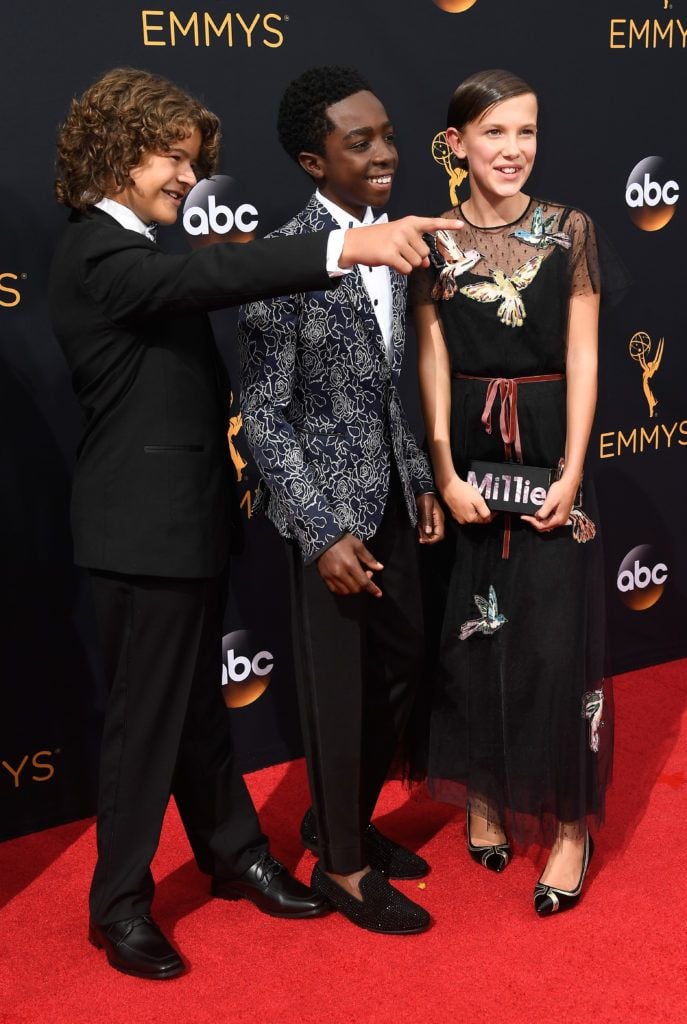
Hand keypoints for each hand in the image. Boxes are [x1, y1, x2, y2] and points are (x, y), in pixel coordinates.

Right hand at [316, 533, 383, 596]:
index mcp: (350, 564)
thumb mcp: (358, 546)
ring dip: (354, 589)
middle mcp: (340, 572)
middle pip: (355, 589)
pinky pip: (335, 590)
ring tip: (356, 579)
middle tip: (366, 575)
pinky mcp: (324, 577)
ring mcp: (331, 576)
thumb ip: (369, 559)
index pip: (364, 582)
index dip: (372, 589)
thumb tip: (380, 568)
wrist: (322, 537)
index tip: (378, 594)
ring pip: (345, 591)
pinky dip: (343, 590)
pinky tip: (346, 583)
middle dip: (363, 586)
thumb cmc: (342, 540)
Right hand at [339, 216, 463, 274]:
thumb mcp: (399, 239)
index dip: (448, 224)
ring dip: (407, 264)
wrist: (356, 242)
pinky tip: (390, 262)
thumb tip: (426, 263)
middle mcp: (406, 229)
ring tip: (393, 255)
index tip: (461, 225)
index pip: (432, 223)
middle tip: (399, 252)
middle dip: (415, 258)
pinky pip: (406, 269)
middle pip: (425, 253)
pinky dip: (400, 270)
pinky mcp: (391, 254)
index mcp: (410, 222)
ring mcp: (398, 241)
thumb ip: (415, 247)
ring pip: (416, 263)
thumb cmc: (379, 240)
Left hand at [416, 492, 444, 543]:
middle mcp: (438, 521)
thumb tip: (428, 532)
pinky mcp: (430, 519)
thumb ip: (427, 520)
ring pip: (432, 533)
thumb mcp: (426, 508)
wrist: (424, 490)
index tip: (424, 540)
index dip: (432, 540)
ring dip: (426, 536)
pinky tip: (419, 530)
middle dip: (429, 539)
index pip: (439, 535)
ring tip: (419, 535)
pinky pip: (429, 529)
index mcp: (439, 519)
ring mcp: (435, 521)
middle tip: (420, 539)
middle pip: (437, 536)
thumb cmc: (425, 498)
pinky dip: (424, 532)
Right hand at [442, 473, 493, 525]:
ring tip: (475, 499)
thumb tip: (490, 518)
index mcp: (470, 519)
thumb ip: (485, 512)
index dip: (492, 514)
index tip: (494, 508)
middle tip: (484, 501)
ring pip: (471, 514)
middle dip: (482, 511)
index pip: (485, 520)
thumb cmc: (462, 491)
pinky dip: (468, 507)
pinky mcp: (453, 511)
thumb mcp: (478, 501)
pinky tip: (467, 499)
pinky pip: (464, 511)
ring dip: (475, 509)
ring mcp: (457, 516)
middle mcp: (463, 520)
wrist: (448, 485)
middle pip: (478, 518)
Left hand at [521, 478, 577, 532]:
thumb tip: (537, 517)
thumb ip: (543, 512)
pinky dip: (543, 517)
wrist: (569, 483)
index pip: (542, 526)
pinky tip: (538, 512)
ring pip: (546, 524)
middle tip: (526, 516)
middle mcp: (561, 521)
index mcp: (559, 519)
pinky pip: (549, 519)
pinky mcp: (560, 513)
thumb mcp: (550, 501)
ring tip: (530, 514)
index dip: (531, 522)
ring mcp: (561, 517)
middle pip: (544, 527)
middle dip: (534, 522)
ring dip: (538, 520)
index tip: (523, 516)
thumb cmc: (561, 490)